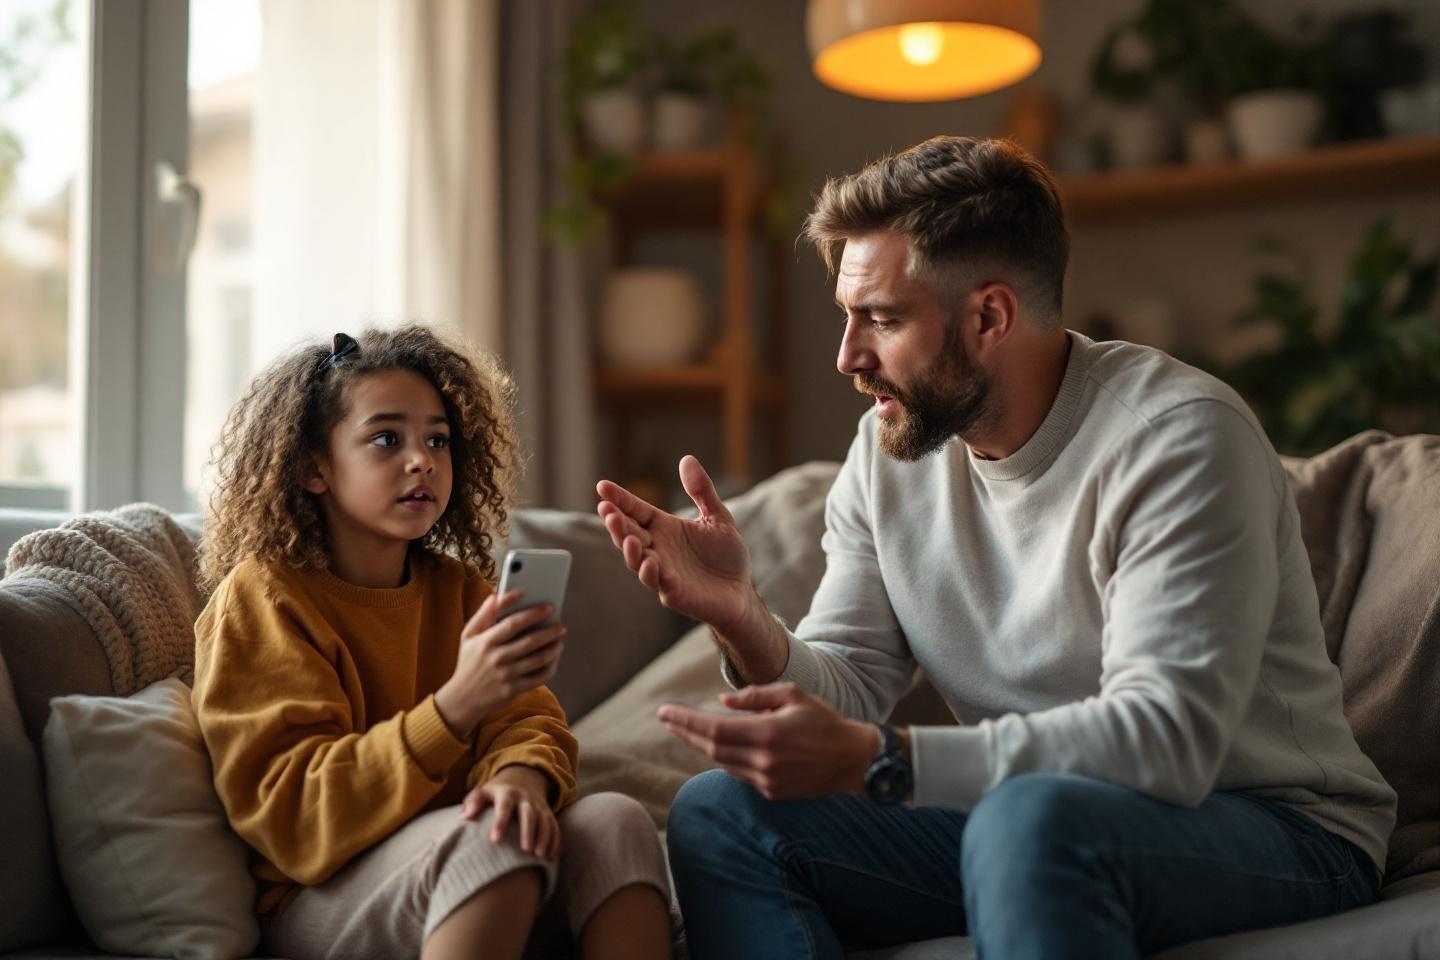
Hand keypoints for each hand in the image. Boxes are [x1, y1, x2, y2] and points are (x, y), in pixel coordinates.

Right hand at [435, 591, 565, 736]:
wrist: (463, 699)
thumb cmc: (468, 663)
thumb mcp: (468, 636)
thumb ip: (483, 614)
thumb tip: (496, 595)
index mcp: (485, 642)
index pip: (513, 623)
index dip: (533, 614)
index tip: (548, 608)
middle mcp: (497, 658)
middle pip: (530, 642)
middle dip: (550, 632)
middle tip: (560, 626)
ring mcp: (506, 675)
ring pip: (538, 659)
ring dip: (554, 649)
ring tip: (560, 641)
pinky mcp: (514, 689)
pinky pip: (539, 677)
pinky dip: (551, 667)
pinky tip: (554, 659)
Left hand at [461, 765, 560, 858]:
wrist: (522, 778)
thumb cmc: (496, 793)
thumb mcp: (482, 791)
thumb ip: (472, 802)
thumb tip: (465, 818)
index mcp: (507, 793)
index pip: (504, 807)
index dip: (500, 823)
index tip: (495, 841)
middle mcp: (526, 798)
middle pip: (529, 814)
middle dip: (528, 832)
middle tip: (525, 851)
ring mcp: (539, 806)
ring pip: (545, 820)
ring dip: (545, 838)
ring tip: (540, 856)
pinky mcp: (548, 813)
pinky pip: (555, 826)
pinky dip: (555, 840)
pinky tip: (551, 856)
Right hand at [596, 456, 755, 632]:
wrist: (740, 592)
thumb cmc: (726, 556)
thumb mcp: (718, 517)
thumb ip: (702, 490)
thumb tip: (687, 458)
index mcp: (665, 528)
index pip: (636, 510)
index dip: (619, 498)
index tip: (602, 486)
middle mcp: (658, 548)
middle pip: (629, 533)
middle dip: (617, 523)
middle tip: (607, 510)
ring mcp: (662, 571)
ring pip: (636, 559)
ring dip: (629, 548)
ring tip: (628, 537)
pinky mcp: (673, 592)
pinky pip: (658, 582)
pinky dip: (652, 573)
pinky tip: (650, 563)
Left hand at [657, 683, 879, 800]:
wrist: (854, 761)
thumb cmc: (824, 721)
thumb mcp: (793, 695)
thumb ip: (755, 696)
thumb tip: (721, 701)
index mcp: (767, 734)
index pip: (713, 729)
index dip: (685, 721)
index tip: (664, 712)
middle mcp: (763, 762)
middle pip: (711, 749)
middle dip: (685, 732)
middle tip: (666, 719)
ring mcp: (766, 781)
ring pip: (722, 763)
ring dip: (701, 746)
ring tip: (684, 729)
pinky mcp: (772, 793)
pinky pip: (738, 774)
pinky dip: (724, 758)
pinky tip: (715, 747)